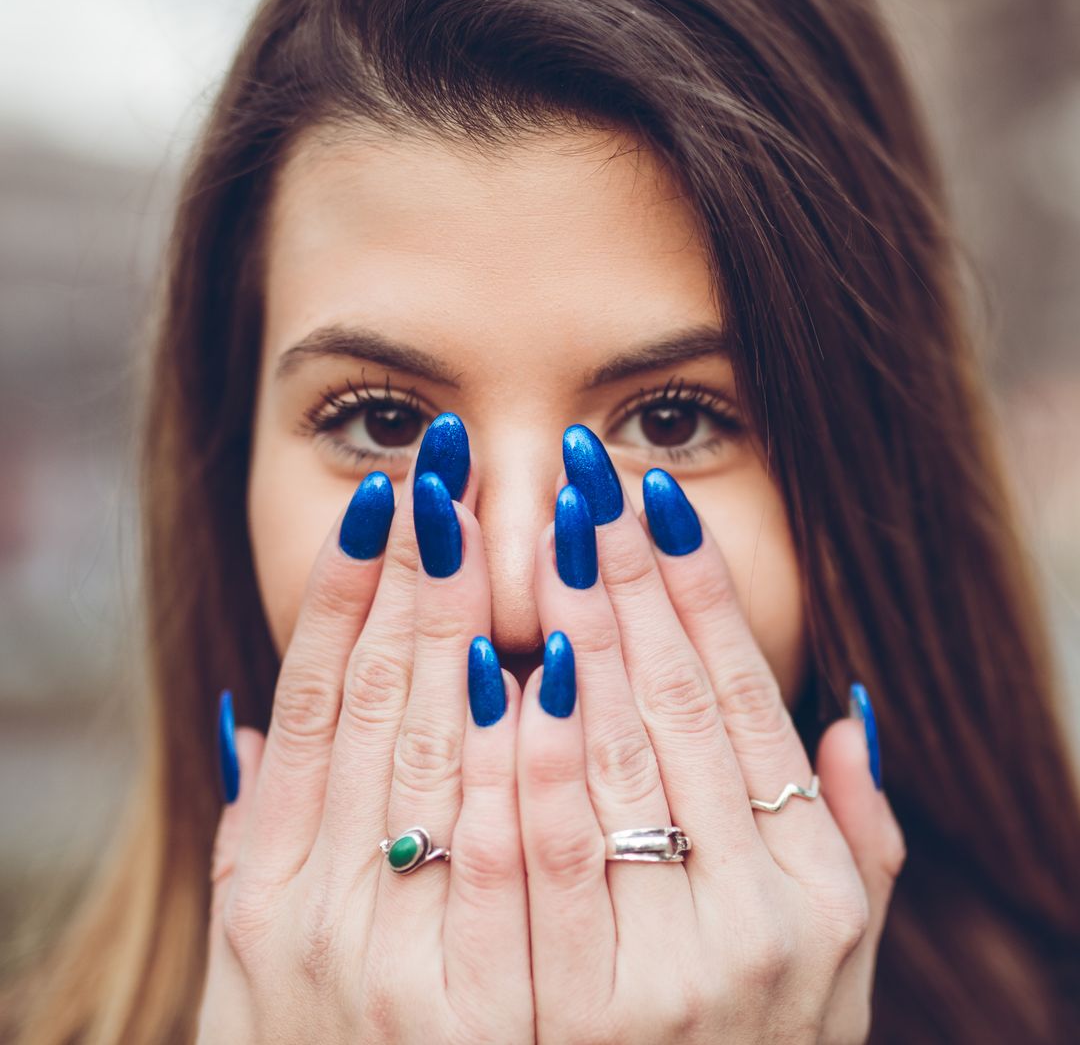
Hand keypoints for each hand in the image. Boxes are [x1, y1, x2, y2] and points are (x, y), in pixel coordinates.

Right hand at [198, 426, 532, 1042]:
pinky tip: (548, 668)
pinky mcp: (497, 1021)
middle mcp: (317, 914)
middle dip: (417, 574)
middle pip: (377, 703)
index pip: (312, 697)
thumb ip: (268, 832)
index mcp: (268, 882)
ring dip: (475, 632)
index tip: (382, 496)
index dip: (341, 588)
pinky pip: (514, 861)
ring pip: (443, 756)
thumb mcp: (259, 952)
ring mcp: (403, 967)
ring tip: (509, 521)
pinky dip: (527, 760)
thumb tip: (261, 708)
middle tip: (446, 468)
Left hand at [517, 425, 905, 1043]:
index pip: (744, 699)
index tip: (655, 498)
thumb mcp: (838, 958)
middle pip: (675, 707)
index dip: (700, 589)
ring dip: (574, 634)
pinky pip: (546, 862)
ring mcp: (667, 967)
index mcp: (809, 882)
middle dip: (628, 579)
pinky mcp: (572, 1020)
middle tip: (588, 477)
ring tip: (544, 533)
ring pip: (612, 762)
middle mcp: (753, 916)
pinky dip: (525, 759)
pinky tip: (495, 666)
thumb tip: (853, 715)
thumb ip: (856, 840)